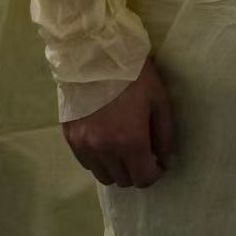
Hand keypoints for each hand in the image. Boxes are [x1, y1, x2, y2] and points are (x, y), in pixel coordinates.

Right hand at [62, 59, 176, 188]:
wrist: (95, 55)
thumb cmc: (134, 76)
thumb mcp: (159, 101)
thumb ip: (165, 135)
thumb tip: (166, 160)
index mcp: (130, 142)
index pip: (144, 179)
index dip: (154, 172)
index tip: (157, 160)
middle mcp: (104, 151)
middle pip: (123, 180)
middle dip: (136, 170)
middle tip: (141, 150)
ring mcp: (84, 146)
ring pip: (103, 176)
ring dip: (116, 168)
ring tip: (122, 146)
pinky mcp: (70, 138)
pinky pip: (87, 163)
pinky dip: (99, 159)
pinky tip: (105, 140)